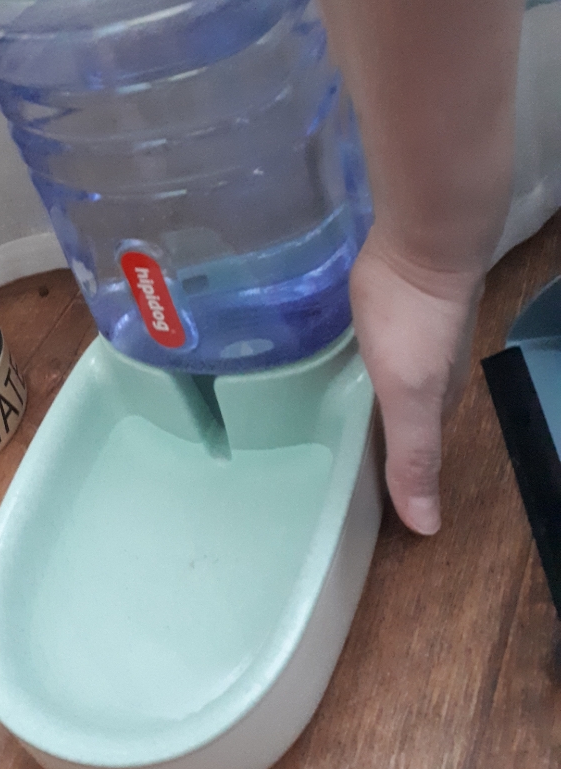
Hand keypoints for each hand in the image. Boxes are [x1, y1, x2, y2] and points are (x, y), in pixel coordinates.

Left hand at [349, 229, 484, 534]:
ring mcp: (419, 333)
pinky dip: (364, 358)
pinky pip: (381, 341)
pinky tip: (342, 358)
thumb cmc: (415, 321)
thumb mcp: (409, 395)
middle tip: (333, 455)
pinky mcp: (400, 302)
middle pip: (405, 415)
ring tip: (330, 414)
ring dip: (369, 397)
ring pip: (393, 377)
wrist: (424, 240)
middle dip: (378, 437)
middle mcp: (434, 370)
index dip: (392, 472)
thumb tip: (428, 528)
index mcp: (438, 400)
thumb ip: (413, 456)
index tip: (357, 491)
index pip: (414, 451)